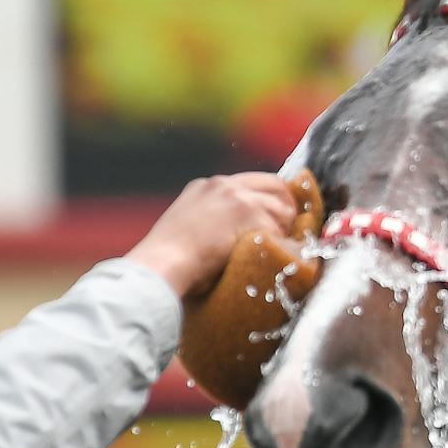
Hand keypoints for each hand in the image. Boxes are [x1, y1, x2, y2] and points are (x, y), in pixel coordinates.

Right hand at [127, 173, 301, 300]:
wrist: (160, 265)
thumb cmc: (168, 259)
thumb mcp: (186, 225)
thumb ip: (211, 218)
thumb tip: (235, 232)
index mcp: (207, 186)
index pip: (252, 182)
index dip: (269, 199)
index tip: (275, 216)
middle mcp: (223, 185)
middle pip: (275, 185)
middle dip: (285, 207)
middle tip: (286, 230)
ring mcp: (237, 196)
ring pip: (280, 208)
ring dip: (283, 229)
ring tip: (277, 248)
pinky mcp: (247, 213)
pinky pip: (278, 228)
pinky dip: (280, 243)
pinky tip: (271, 255)